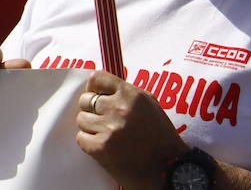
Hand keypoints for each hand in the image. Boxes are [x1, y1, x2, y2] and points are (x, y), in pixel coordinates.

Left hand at [75, 71, 187, 189]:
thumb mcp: (150, 106)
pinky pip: (81, 138)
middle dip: (92, 110)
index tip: (96, 96)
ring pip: (82, 119)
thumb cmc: (161, 138)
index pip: (97, 78)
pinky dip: (90, 144)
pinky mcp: (101, 148)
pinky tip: (107, 148)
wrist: (169, 171)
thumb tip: (100, 86)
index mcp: (133, 96)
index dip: (94, 88)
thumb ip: (126, 92)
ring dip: (91, 128)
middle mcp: (120, 109)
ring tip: (110, 137)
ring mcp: (110, 129)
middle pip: (85, 100)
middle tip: (106, 122)